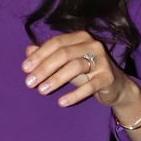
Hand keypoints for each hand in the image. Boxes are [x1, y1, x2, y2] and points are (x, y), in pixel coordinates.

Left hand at [20, 30, 140, 109]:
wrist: (115, 86)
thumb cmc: (87, 72)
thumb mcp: (65, 63)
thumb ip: (48, 55)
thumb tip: (28, 50)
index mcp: (80, 37)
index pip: (56, 42)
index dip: (39, 55)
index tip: (25, 68)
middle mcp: (92, 45)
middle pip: (64, 54)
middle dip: (44, 68)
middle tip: (29, 82)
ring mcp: (102, 60)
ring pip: (75, 67)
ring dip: (56, 79)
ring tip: (42, 91)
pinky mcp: (108, 77)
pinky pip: (89, 86)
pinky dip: (74, 94)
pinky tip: (61, 102)